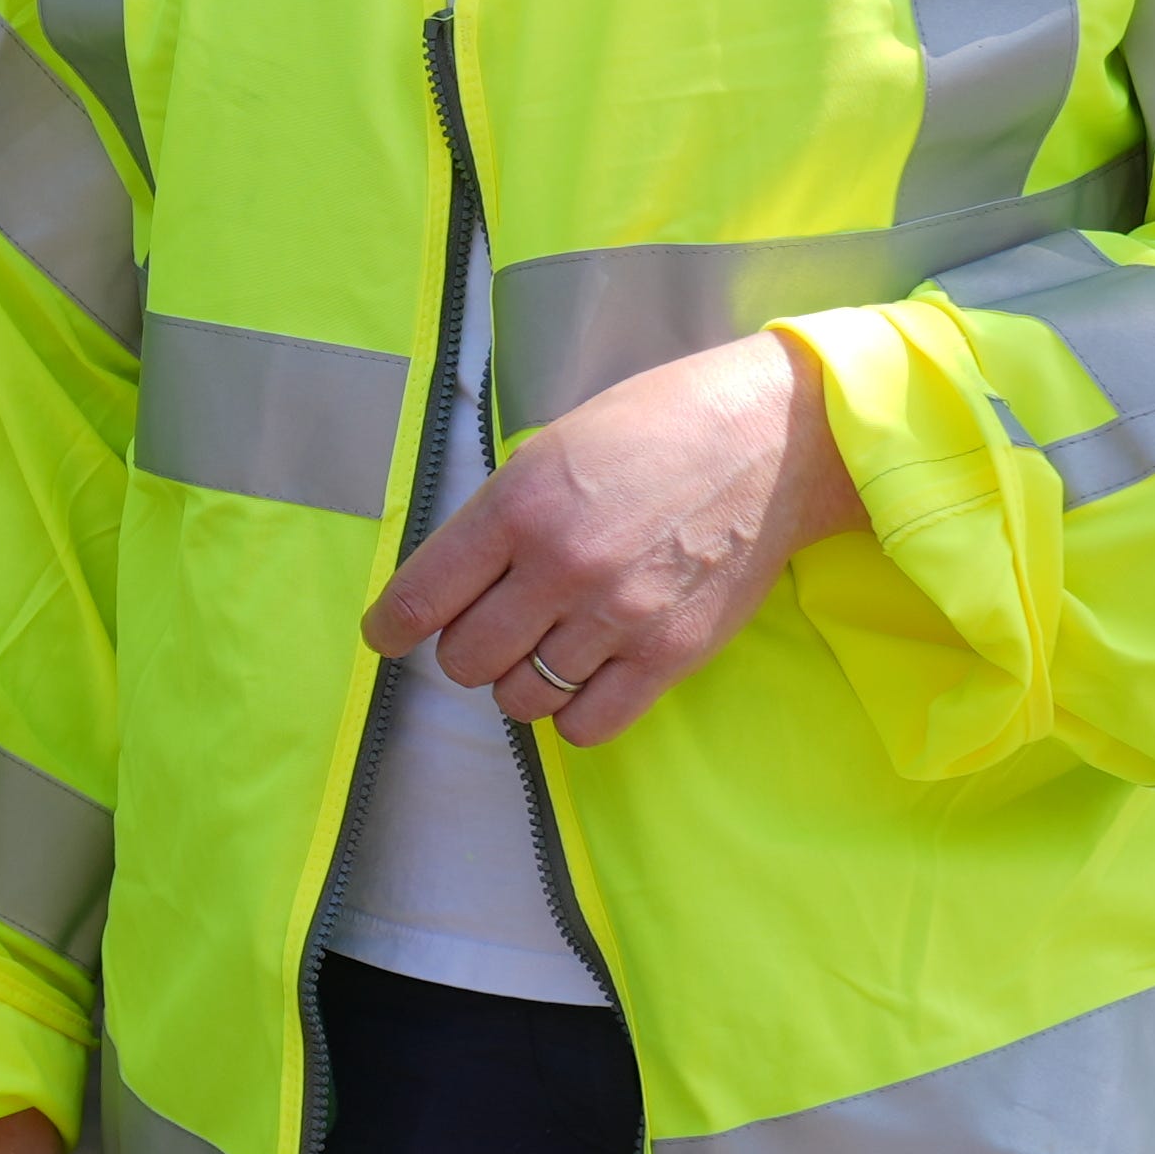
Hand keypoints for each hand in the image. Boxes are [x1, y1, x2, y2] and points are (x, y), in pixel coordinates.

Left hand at [361, 326, 863, 745]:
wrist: (769, 441)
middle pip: (465, 659)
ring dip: (518, 681)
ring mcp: (617, 617)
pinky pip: (587, 725)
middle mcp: (560, 568)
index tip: (385, 636)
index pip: (421, 598)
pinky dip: (571, 715)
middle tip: (488, 627)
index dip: (391, 627)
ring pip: (520, 697)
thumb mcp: (552, 448)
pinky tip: (580, 680)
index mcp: (518, 506)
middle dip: (465, 649)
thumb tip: (453, 580)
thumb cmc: (656, 429)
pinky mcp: (670, 654)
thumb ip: (501, 517)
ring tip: (541, 648)